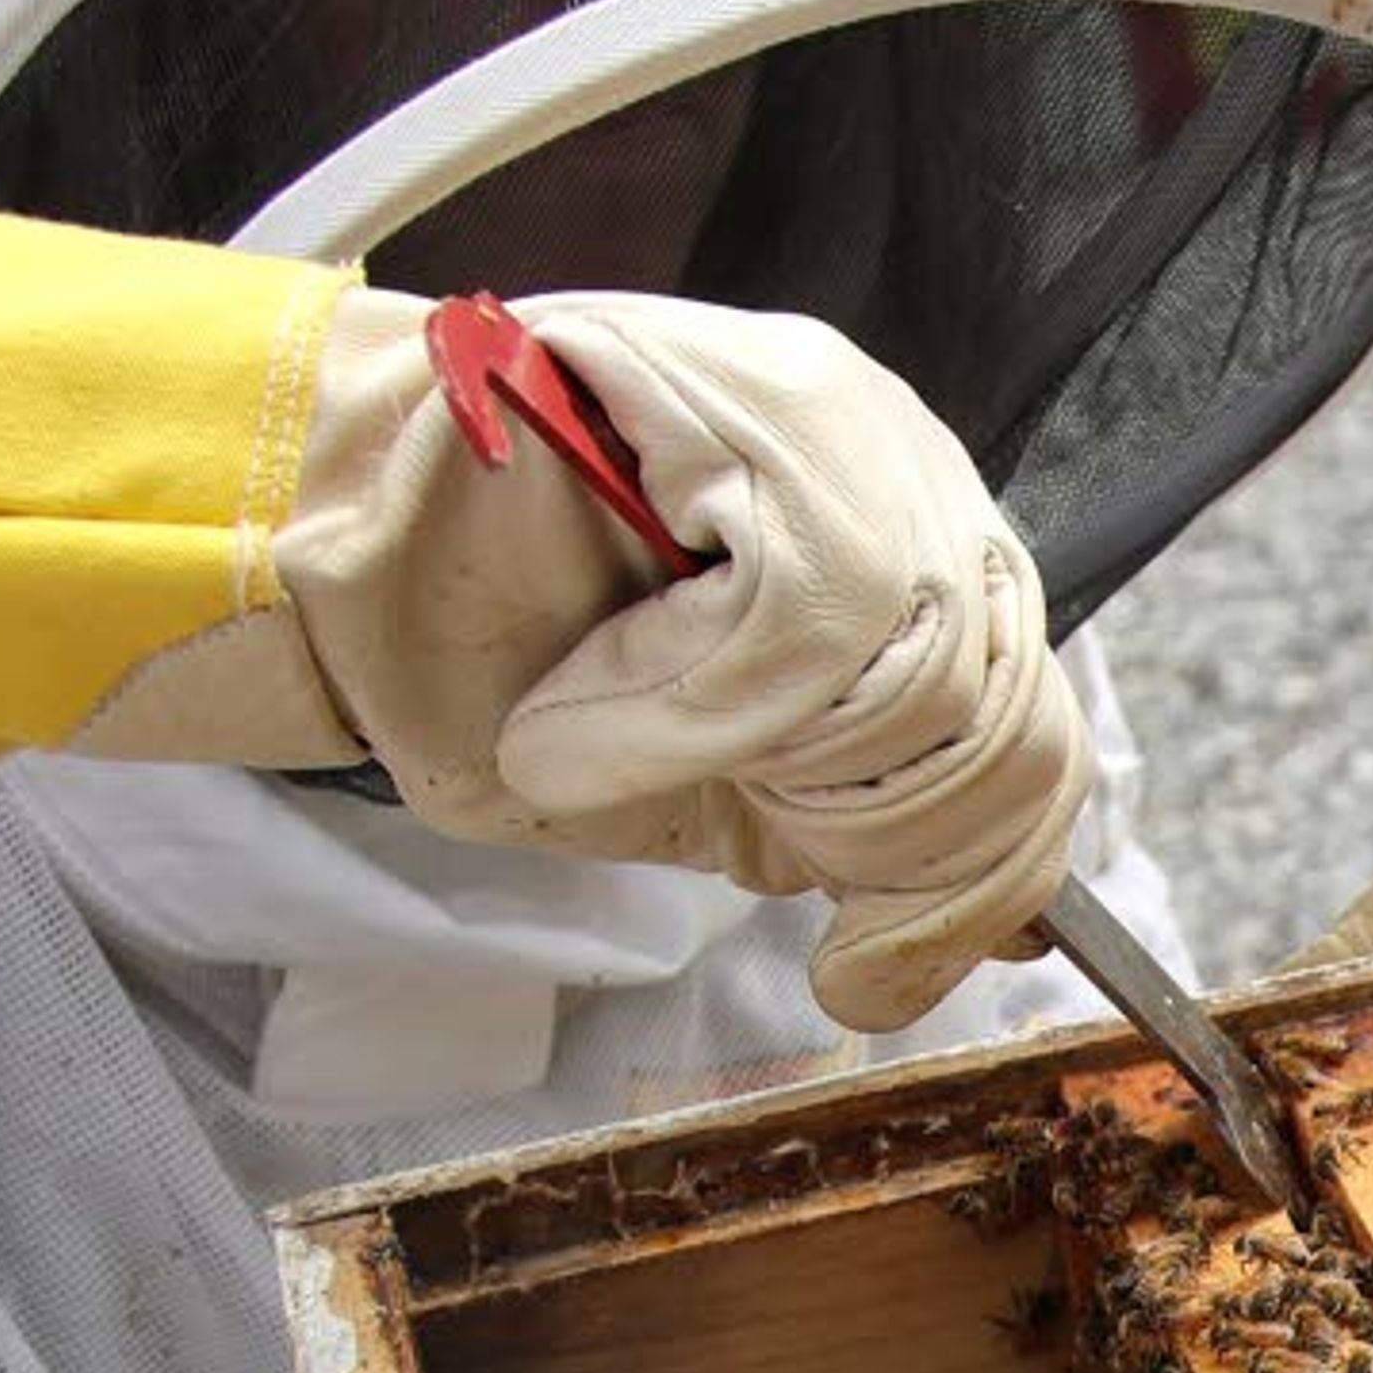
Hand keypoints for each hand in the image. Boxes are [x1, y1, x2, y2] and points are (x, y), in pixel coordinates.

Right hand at [276, 289, 1093, 1033]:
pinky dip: (698, 702)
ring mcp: (840, 414)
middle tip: (736, 821)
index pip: (1036, 733)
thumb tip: (1000, 925)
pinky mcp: (752, 401)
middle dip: (867, 834)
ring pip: (918, 676)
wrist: (336, 553)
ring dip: (760, 756)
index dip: (974, 884)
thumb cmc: (503, 667)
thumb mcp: (711, 783)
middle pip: (1004, 718)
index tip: (872, 971)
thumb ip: (846, 828)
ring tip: (634, 734)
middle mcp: (905, 461)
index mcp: (914, 546)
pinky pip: (807, 617)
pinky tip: (610, 692)